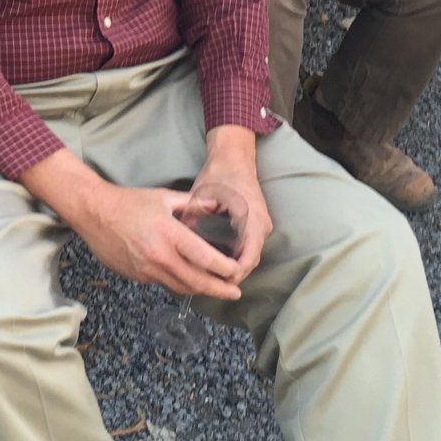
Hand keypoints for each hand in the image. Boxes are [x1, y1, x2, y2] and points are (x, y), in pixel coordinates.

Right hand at [20, 150, 241, 300]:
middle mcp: (160, 256)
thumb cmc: (129, 201)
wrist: (94, 213)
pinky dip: (179, 283)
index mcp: (169, 233)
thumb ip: (192, 205)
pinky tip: (186, 278)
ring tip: (215, 288)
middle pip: (198, 282)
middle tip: (234, 292)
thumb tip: (216, 207)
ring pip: (181, 288)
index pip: (206, 258)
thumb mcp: (163, 197)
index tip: (236, 271)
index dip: (225, 269)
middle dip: (220, 290)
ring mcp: (147, 270)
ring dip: (201, 290)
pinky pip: (164, 284)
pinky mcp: (137, 277)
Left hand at [191, 126, 271, 281]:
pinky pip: (249, 246)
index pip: (248, 259)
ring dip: (233, 266)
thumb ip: (193, 219)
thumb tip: (178, 241)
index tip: (213, 281)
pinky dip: (236, 256)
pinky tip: (216, 260)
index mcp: (252, 220)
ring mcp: (262, 226)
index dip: (232, 274)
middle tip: (207, 283)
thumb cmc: (219, 174)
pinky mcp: (257, 224)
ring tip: (210, 276)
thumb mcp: (202, 196)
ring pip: (250, 255)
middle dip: (230, 274)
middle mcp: (262, 226)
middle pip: (250, 261)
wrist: (234, 157)